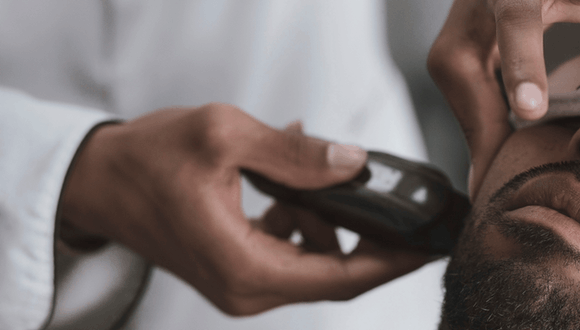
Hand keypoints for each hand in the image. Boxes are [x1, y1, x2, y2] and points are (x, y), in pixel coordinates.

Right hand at [58, 104, 428, 314]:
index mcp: (246, 269)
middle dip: (371, 236)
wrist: (96, 181)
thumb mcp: (224, 137)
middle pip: (336, 274)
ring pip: (316, 259)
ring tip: (310, 169)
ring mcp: (242, 285)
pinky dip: (302, 218)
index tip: (429, 243)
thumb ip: (296, 154)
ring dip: (328, 217)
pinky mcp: (238, 270)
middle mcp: (247, 290)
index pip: (341, 279)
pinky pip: (292, 250)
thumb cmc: (146, 161)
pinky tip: (291, 181)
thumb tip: (354, 162)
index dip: (393, 262)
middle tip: (399, 201)